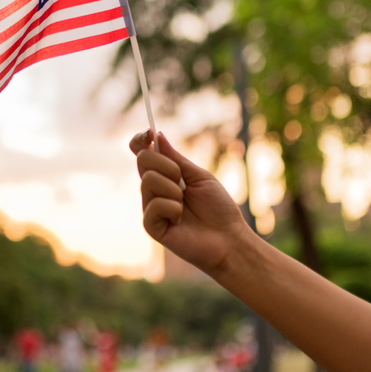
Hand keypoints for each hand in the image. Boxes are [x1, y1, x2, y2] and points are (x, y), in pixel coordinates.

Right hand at [129, 131, 248, 276]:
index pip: (142, 153)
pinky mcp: (151, 225)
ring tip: (185, 205)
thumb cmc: (218, 208)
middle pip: (143, 160)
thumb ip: (176, 158)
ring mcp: (151, 207)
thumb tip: (157, 136)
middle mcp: (154, 190)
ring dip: (174, 190)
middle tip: (183, 182)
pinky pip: (154, 204)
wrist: (229, 239)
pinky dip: (172, 208)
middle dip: (167, 166)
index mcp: (164, 176)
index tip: (149, 132)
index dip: (140, 140)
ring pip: (149, 180)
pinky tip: (181, 220)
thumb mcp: (199, 176)